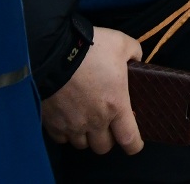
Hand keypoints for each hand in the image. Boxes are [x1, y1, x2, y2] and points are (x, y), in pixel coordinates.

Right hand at [41, 27, 144, 155]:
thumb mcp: (121, 43)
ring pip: (82, 145)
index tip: (134, 143)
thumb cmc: (90, 49)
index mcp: (116, 105)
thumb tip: (136, 59)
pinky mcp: (53, 123)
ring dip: (86, 136)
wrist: (53, 52)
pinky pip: (61, 138)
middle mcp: (95, 121)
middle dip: (107, 138)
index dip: (134, 145)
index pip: (129, 139)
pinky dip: (65, 133)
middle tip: (106, 124)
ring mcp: (72, 124)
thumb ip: (134, 52)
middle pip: (103, 147)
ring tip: (85, 121)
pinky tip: (67, 119)